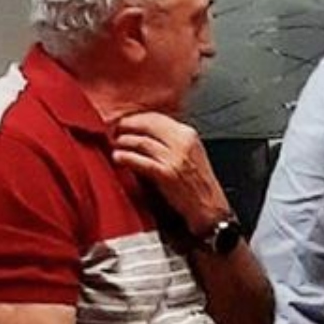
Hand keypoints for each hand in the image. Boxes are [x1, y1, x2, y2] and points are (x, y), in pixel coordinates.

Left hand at [111, 112, 228, 233]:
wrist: (208, 205)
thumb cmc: (198, 183)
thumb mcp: (191, 152)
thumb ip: (172, 140)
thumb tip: (146, 131)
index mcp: (188, 135)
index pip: (157, 117)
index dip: (137, 117)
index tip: (126, 120)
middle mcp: (182, 143)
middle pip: (147, 125)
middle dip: (127, 125)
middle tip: (114, 129)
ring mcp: (174, 158)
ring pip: (141, 141)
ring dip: (123, 141)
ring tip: (115, 143)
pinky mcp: (166, 174)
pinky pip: (140, 160)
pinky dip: (125, 157)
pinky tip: (118, 157)